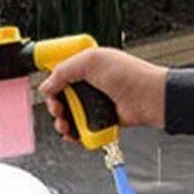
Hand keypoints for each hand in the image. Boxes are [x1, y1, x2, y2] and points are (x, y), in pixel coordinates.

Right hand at [39, 48, 167, 137]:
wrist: (148, 98)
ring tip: (65, 124)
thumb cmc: (129, 75)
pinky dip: (73, 133)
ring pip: (67, 116)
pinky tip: (73, 133)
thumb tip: (46, 85)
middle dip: (54, 105)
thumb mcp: (91, 61)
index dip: (52, 82)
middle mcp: (89, 84)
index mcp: (87, 66)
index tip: (50, 89)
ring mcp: (93, 103)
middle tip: (58, 108)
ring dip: (61, 122)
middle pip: (60, 98)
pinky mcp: (98, 120)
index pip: (61, 74)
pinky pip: (79, 129)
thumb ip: (63, 70)